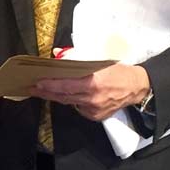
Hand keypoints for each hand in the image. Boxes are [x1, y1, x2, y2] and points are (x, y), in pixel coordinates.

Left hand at [32, 63, 149, 121]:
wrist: (136, 87)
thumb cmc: (119, 71)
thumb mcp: (100, 59)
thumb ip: (77, 57)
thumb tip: (59, 53)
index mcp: (93, 83)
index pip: (65, 86)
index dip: (50, 85)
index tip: (37, 82)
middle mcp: (92, 98)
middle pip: (63, 96)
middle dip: (46, 92)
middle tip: (32, 88)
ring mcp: (94, 109)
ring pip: (69, 103)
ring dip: (56, 96)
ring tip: (43, 91)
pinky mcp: (96, 116)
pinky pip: (79, 108)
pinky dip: (72, 101)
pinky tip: (66, 95)